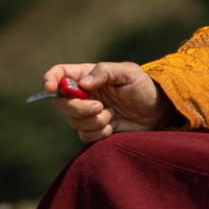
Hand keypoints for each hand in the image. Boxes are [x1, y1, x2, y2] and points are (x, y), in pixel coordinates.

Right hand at [41, 61, 167, 144]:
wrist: (158, 111)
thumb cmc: (143, 87)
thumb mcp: (128, 73)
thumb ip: (105, 72)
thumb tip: (83, 84)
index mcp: (87, 75)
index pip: (60, 74)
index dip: (50, 80)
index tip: (51, 89)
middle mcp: (84, 94)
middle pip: (61, 103)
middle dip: (78, 108)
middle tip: (100, 107)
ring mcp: (88, 113)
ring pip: (74, 121)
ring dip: (94, 121)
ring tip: (113, 114)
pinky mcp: (96, 130)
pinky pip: (85, 135)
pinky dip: (99, 133)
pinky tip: (114, 126)